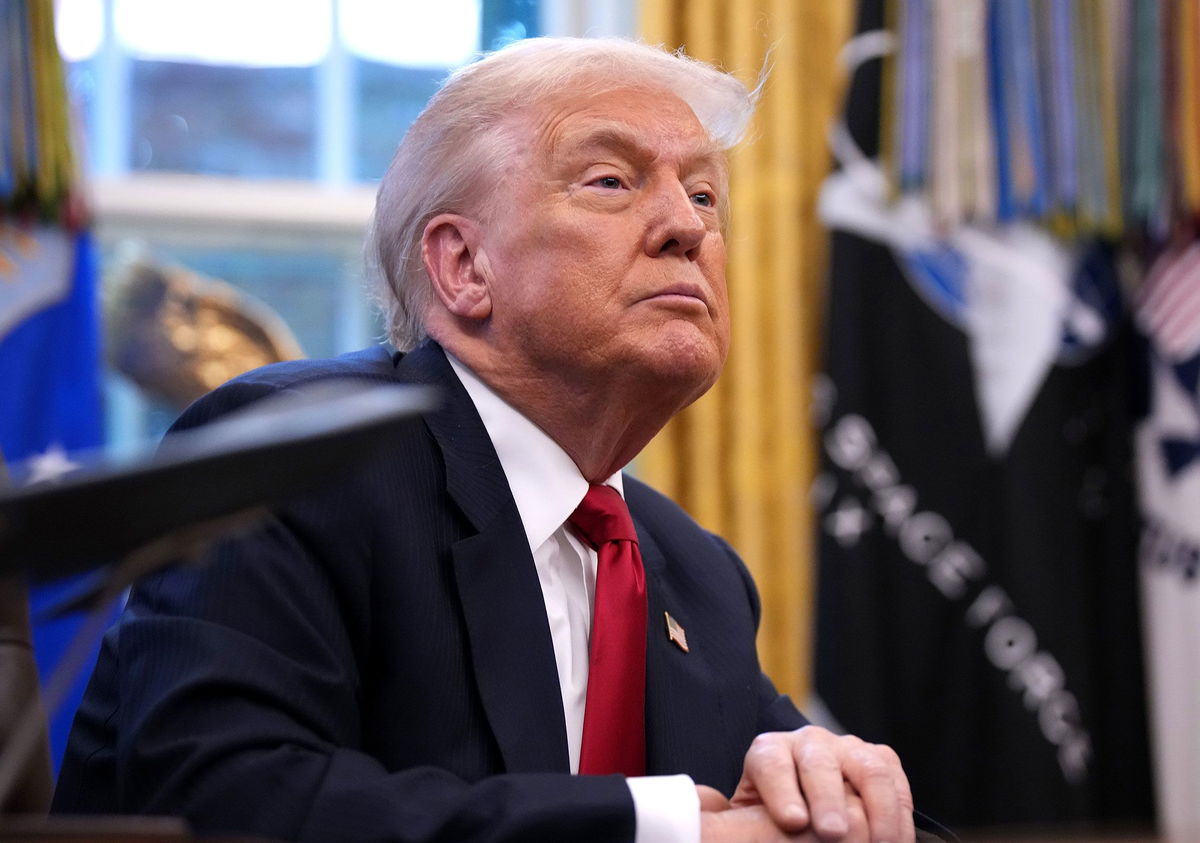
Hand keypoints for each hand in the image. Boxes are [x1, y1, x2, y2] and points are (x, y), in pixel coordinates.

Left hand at [729, 726, 913, 841]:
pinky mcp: (879, 760)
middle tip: (832, 833)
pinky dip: (900, 811)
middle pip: (819, 763)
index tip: (793, 822)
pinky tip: (895, 840)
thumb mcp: (744, 814)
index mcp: (768, 752)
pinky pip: (894, 778)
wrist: (804, 799)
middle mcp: (808, 743)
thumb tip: (702, 805)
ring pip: (866, 767)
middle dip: (828, 798)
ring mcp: (846, 748)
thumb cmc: (769, 815)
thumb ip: (725, 816)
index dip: (782, 792)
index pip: (771, 764)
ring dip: (875, 806)